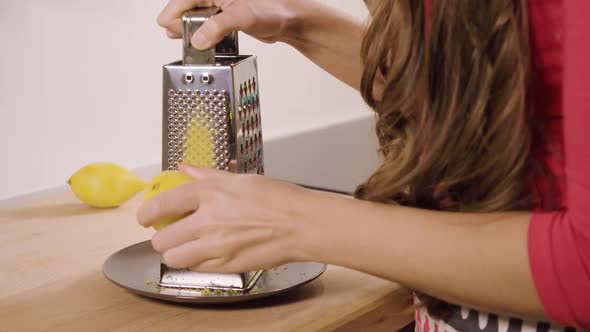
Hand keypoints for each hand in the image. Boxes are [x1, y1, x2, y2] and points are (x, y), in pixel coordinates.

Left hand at [137, 163, 315, 272]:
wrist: (300, 224)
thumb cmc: (276, 199)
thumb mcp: (240, 179)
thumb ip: (206, 175)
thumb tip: (184, 167)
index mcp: (209, 193)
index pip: (163, 203)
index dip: (146, 212)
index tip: (144, 216)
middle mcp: (207, 220)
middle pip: (162, 238)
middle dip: (161, 237)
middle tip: (168, 233)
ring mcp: (215, 246)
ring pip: (173, 258)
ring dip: (175, 253)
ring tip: (184, 247)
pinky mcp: (225, 265)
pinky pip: (196, 269)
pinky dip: (195, 263)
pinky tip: (206, 253)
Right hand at [157, 0, 303, 49]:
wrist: (293, 18)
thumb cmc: (275, 8)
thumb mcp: (243, 17)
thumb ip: (217, 27)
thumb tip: (197, 40)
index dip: (174, 13)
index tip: (167, 27)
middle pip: (188, 7)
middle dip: (181, 22)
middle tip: (176, 37)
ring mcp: (222, 3)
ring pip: (197, 15)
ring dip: (191, 28)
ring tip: (185, 41)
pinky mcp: (228, 14)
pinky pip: (208, 22)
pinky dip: (203, 31)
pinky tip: (200, 41)